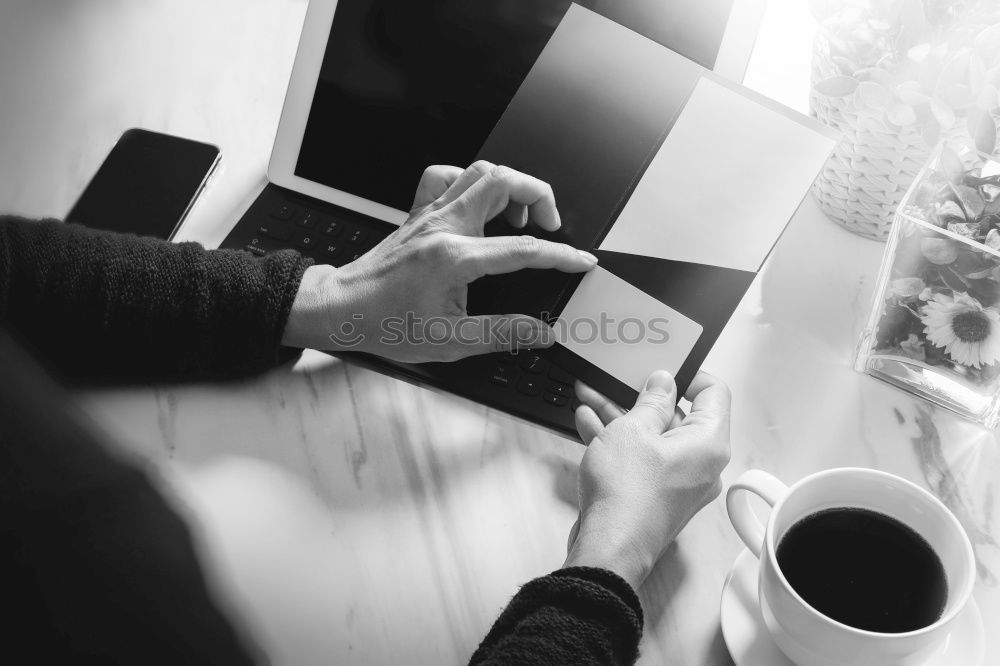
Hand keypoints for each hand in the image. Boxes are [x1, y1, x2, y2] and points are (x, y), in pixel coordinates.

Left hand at [282, 162, 596, 361]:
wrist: (340, 310)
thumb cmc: (384, 324)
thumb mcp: (449, 342)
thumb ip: (502, 334)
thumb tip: (540, 332)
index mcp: (453, 258)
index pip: (522, 249)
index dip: (560, 255)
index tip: (581, 261)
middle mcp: (442, 227)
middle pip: (502, 181)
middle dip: (539, 195)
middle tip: (551, 225)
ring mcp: (429, 215)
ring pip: (478, 171)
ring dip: (510, 186)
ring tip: (522, 217)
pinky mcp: (418, 214)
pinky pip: (447, 178)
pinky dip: (472, 182)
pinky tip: (480, 206)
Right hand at [563, 371, 730, 589]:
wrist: (609, 547)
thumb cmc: (627, 495)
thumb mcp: (634, 430)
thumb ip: (652, 400)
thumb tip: (664, 382)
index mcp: (709, 443)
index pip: (715, 393)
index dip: (691, 374)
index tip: (665, 365)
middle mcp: (701, 465)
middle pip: (681, 416)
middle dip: (644, 395)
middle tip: (621, 378)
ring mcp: (679, 483)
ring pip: (655, 438)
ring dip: (624, 416)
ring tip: (593, 395)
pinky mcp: (656, 496)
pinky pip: (643, 459)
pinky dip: (620, 441)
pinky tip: (589, 423)